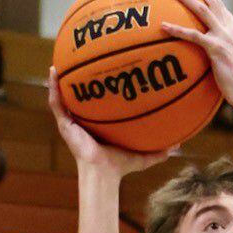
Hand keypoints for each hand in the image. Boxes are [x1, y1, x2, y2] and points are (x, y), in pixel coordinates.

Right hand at [48, 68, 171, 176]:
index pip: (97, 102)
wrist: (104, 174)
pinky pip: (56, 103)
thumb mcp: (143, 155)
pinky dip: (53, 87)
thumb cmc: (121, 167)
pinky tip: (54, 71)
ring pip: (64, 96)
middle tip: (82, 58)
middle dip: (78, 78)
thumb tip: (179, 142)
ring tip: (61, 59)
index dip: (98, 87)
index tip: (104, 68)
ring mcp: (72, 122)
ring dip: (61, 78)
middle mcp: (84, 121)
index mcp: (98, 124)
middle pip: (79, 95)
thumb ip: (160, 149)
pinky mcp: (65, 124)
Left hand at [163, 0, 232, 112]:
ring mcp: (225, 38)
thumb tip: (214, 63)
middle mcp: (232, 31)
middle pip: (213, 2)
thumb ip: (227, 57)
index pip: (223, 10)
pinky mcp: (216, 48)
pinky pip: (193, 35)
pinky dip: (177, 29)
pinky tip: (164, 26)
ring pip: (202, 10)